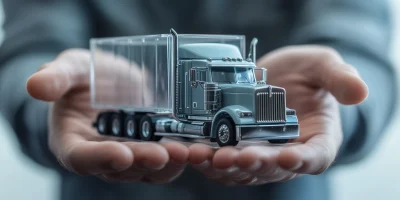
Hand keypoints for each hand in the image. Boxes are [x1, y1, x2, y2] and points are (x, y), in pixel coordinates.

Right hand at [26, 49, 188, 182]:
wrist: (111, 80)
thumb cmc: (85, 77)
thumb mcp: (71, 68)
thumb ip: (57, 77)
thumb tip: (36, 85)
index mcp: (73, 142)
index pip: (82, 157)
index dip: (101, 158)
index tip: (122, 152)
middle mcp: (102, 156)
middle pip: (122, 168)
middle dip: (145, 161)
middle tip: (165, 153)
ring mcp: (129, 156)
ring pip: (149, 170)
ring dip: (170, 163)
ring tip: (190, 151)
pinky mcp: (151, 149)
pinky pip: (167, 160)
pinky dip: (182, 156)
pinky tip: (198, 147)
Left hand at [188, 46, 367, 184]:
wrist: (279, 76)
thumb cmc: (307, 74)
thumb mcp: (323, 66)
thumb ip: (339, 77)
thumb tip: (359, 91)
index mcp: (317, 140)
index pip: (314, 157)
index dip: (302, 161)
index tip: (287, 157)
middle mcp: (288, 153)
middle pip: (272, 168)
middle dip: (252, 164)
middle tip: (232, 157)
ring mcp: (260, 153)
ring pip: (244, 169)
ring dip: (224, 166)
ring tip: (204, 155)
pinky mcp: (237, 147)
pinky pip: (223, 160)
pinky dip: (208, 158)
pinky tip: (192, 150)